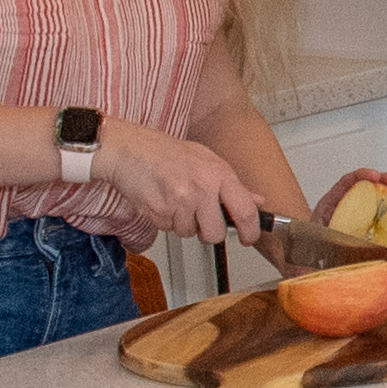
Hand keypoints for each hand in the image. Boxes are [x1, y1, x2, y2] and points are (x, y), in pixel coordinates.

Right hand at [98, 120, 269, 243]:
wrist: (129, 149)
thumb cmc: (166, 153)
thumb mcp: (206, 160)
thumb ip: (234, 185)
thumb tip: (257, 201)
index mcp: (219, 174)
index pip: (246, 211)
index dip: (251, 232)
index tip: (249, 238)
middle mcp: (203, 187)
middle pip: (216, 233)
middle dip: (208, 232)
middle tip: (200, 218)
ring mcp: (180, 200)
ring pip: (189, 233)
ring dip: (183, 223)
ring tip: (175, 200)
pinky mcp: (160, 211)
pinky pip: (169, 229)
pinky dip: (165, 220)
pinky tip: (162, 200)